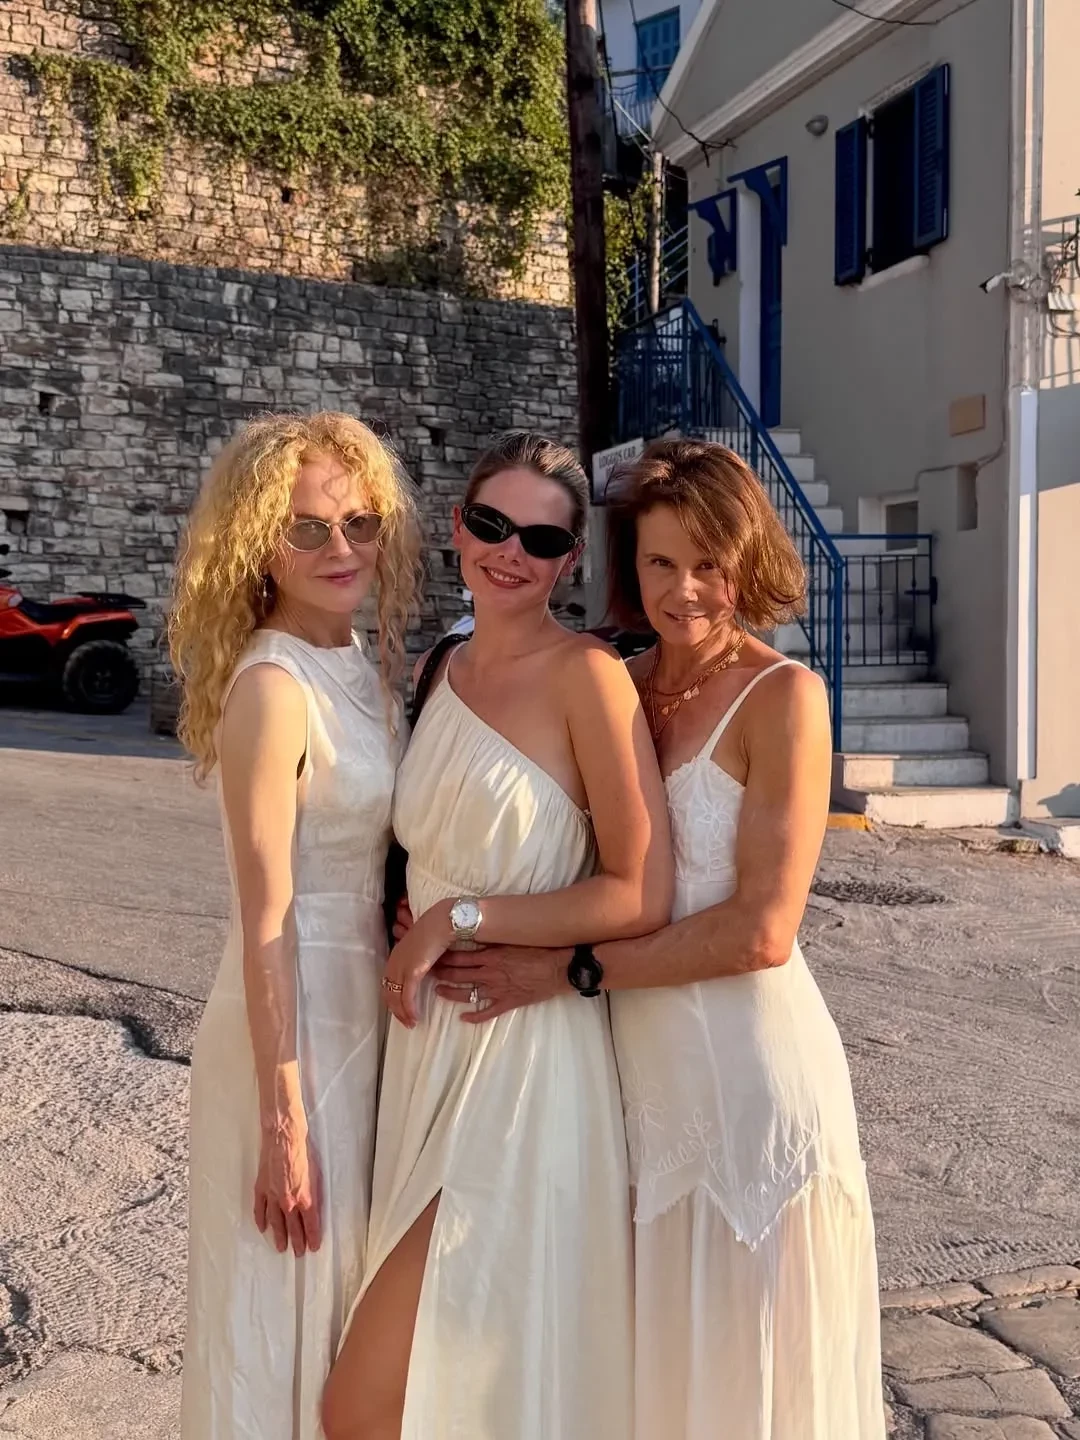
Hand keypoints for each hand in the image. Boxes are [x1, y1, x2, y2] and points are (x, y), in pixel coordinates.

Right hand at [253, 1108, 321, 1256]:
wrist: (284, 1139)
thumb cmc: (303, 1152)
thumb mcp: (317, 1175)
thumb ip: (314, 1194)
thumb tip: (313, 1207)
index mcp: (305, 1198)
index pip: (311, 1225)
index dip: (313, 1237)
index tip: (314, 1247)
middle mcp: (289, 1202)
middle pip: (293, 1228)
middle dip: (297, 1242)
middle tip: (298, 1253)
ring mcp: (273, 1197)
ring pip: (276, 1223)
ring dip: (279, 1236)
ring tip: (281, 1248)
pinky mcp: (262, 1189)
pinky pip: (260, 1209)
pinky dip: (261, 1220)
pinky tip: (263, 1228)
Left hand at [382, 901, 452, 1026]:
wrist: (443, 921)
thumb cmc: (436, 931)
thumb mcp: (422, 947)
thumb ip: (418, 959)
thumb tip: (422, 971)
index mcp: (396, 956)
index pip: (388, 983)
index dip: (393, 999)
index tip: (401, 1010)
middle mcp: (394, 962)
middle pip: (389, 993)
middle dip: (396, 1011)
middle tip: (405, 1022)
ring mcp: (402, 967)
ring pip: (396, 998)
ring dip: (403, 1013)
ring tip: (411, 1023)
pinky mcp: (412, 971)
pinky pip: (407, 996)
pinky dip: (409, 1009)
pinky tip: (415, 1017)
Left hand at [433, 945, 568, 1023]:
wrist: (559, 967)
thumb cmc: (539, 949)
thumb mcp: (513, 939)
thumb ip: (494, 939)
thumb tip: (477, 932)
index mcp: (490, 955)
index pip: (459, 956)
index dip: (443, 957)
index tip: (431, 956)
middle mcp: (490, 973)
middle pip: (458, 974)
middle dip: (442, 973)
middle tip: (428, 973)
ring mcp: (497, 990)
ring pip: (467, 993)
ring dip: (450, 993)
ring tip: (439, 991)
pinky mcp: (508, 1003)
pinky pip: (487, 1012)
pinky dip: (474, 1016)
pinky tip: (463, 1018)